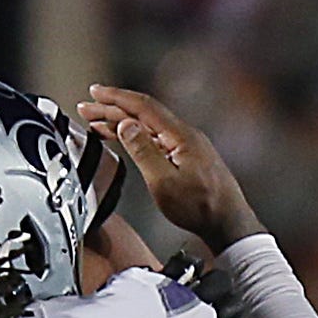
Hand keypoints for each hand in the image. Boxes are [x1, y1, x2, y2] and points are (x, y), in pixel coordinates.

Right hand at [75, 86, 262, 254]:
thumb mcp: (164, 181)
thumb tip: (125, 125)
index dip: (116, 98)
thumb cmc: (201, 208)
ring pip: (150, 127)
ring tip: (98, 123)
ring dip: (123, 123)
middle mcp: (186, 135)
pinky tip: (127, 140)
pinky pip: (158, 139)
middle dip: (113, 109)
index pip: (143, 106)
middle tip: (88, 108)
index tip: (95, 93)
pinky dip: (138, 137)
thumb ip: (142, 150)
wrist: (230, 225)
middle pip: (145, 114)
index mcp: (181, 136)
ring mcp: (189, 146)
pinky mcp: (190, 158)